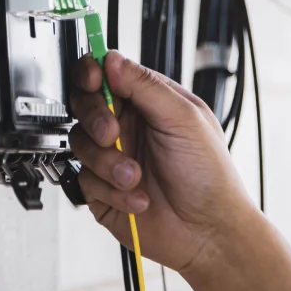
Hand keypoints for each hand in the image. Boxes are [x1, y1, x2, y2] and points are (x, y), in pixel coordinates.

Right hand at [68, 51, 256, 273]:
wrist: (208, 231)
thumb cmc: (210, 175)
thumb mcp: (184, 119)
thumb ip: (146, 86)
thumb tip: (112, 59)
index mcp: (149, 102)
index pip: (108, 75)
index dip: (93, 73)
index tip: (93, 80)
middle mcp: (128, 126)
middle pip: (85, 104)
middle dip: (95, 118)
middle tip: (112, 132)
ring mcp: (114, 157)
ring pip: (81, 144)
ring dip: (109, 162)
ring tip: (136, 176)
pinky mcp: (103, 190)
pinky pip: (86, 180)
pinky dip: (113, 191)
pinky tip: (138, 197)